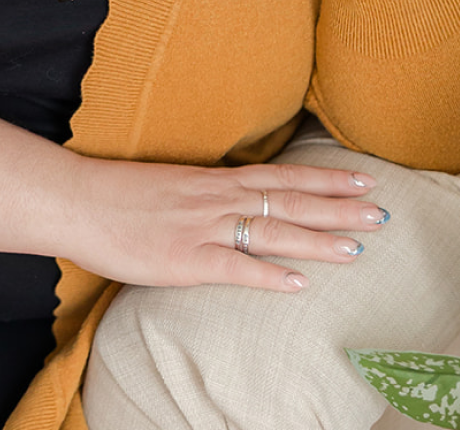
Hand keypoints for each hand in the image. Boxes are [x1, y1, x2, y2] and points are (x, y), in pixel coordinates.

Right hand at [61, 154, 388, 290]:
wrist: (77, 199)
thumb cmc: (119, 193)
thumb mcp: (173, 184)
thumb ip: (209, 194)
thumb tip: (239, 204)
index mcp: (215, 179)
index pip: (283, 176)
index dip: (325, 179)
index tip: (363, 180)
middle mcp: (216, 198)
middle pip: (289, 202)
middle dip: (338, 208)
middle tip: (382, 212)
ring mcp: (202, 228)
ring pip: (272, 232)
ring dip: (318, 240)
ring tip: (358, 249)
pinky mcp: (183, 259)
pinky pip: (233, 267)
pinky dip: (267, 274)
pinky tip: (298, 283)